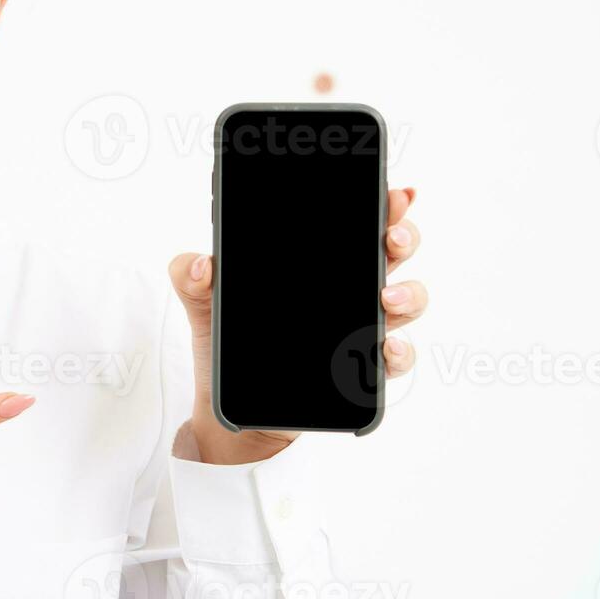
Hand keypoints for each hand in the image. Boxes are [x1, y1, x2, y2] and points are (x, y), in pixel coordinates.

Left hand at [169, 186, 426, 464]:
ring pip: (406, 302)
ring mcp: (360, 330)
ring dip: (407, 295)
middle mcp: (348, 290)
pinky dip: (398, 352)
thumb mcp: (203, 302)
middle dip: (402, 237)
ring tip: (385, 297)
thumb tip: (201, 263)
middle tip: (391, 236)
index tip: (396, 191)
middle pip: (392, 254)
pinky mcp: (360, 372)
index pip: (357, 224)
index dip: (384, 205)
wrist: (229, 407)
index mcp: (318, 262)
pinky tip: (386, 347)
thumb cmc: (226, 342)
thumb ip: (191, 277)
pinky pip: (394, 360)